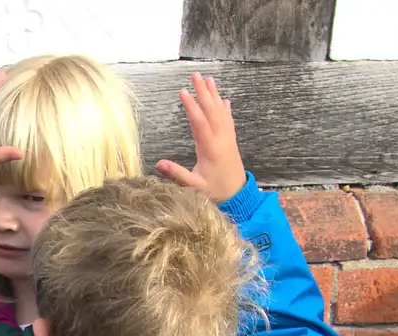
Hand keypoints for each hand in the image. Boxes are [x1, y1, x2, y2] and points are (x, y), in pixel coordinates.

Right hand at [155, 73, 245, 202]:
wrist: (238, 196)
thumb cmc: (216, 192)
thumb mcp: (194, 186)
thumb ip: (177, 174)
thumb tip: (159, 163)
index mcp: (211, 149)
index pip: (200, 123)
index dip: (191, 107)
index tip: (183, 92)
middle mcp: (221, 139)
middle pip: (212, 111)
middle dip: (203, 92)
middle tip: (196, 76)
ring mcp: (227, 138)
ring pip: (221, 112)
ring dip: (214, 95)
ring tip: (208, 79)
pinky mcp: (230, 141)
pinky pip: (228, 120)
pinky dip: (225, 108)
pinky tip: (223, 99)